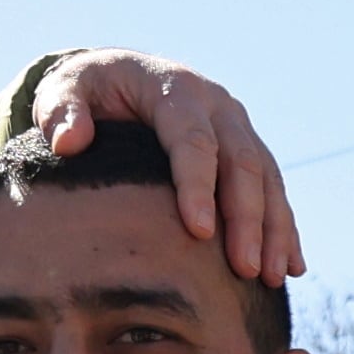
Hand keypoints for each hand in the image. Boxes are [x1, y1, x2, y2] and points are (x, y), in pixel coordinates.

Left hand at [31, 52, 304, 286]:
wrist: (120, 76)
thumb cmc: (88, 90)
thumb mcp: (63, 91)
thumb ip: (61, 111)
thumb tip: (69, 142)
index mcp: (175, 90)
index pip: (192, 140)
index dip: (198, 186)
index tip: (198, 233)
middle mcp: (217, 106)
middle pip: (242, 162)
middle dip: (246, 218)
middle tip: (244, 269)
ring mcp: (238, 128)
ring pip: (267, 178)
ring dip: (273, 228)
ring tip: (270, 278)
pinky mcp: (248, 149)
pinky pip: (274, 189)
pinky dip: (284, 228)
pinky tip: (291, 266)